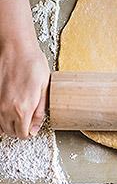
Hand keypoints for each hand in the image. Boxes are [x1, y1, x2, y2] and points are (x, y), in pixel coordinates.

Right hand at [0, 0, 49, 137]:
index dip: (30, 132)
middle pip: (10, 132)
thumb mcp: (44, 89)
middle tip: (28, 121)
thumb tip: (35, 127)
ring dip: (10, 123)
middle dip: (20, 129)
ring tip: (20, 114)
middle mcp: (6, 109)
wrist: (17, 49)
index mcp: (23, 109)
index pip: (23, 134)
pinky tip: (10, 107)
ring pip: (0, 124)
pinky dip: (2, 115)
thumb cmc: (33, 65)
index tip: (33, 126)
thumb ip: (40, 111)